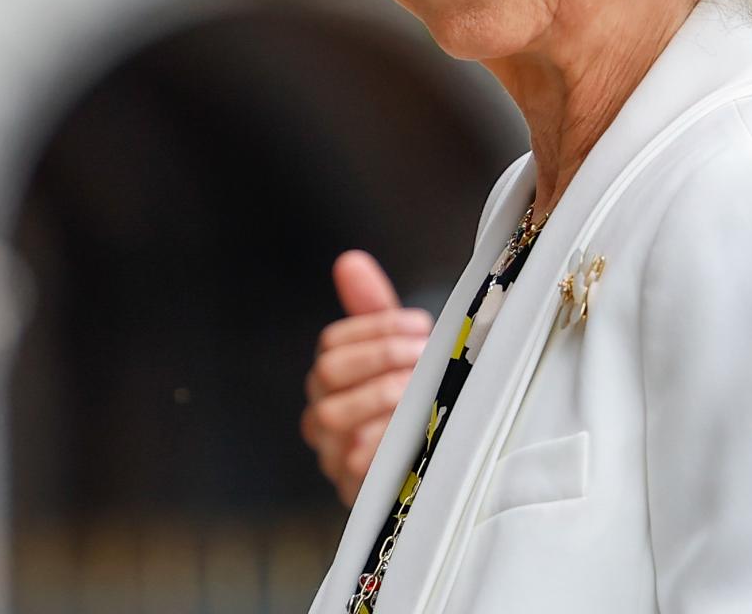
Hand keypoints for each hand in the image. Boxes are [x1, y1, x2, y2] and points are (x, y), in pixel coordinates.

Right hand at [302, 250, 431, 506]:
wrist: (430, 464)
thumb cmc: (412, 397)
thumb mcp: (400, 350)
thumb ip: (373, 308)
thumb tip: (349, 260)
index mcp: (329, 379)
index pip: (332, 342)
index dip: (376, 329)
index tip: (420, 326)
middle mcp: (321, 416)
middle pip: (327, 372)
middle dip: (380, 356)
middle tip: (422, 353)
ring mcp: (332, 455)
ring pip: (333, 415)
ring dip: (383, 394)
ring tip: (420, 388)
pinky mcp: (352, 490)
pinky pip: (355, 462)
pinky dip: (385, 439)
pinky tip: (414, 426)